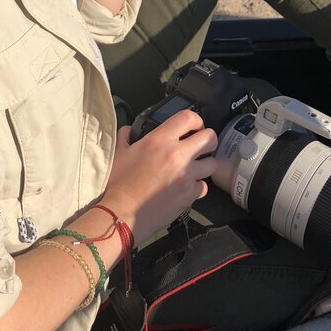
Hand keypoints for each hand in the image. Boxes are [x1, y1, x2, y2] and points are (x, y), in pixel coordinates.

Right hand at [102, 111, 217, 244]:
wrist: (122, 213)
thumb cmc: (118, 183)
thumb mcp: (118, 153)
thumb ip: (125, 136)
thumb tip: (129, 130)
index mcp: (159, 139)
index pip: (188, 117)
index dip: (195, 120)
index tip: (193, 127)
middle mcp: (177, 154)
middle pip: (210, 138)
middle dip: (207, 140)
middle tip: (199, 146)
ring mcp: (186, 175)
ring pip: (212, 164)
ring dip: (204, 165)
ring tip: (194, 168)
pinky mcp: (189, 195)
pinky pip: (203, 186)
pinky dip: (196, 187)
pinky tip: (186, 188)